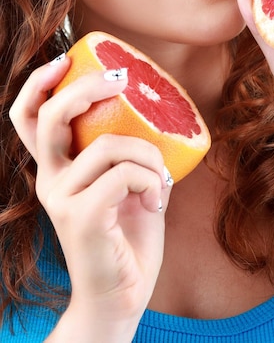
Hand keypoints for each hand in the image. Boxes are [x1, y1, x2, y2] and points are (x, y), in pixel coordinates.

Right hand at [9, 58, 172, 334]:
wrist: (121, 296)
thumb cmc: (126, 236)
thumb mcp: (126, 186)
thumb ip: (128, 155)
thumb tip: (155, 117)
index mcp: (57, 168)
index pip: (29, 118)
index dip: (38, 84)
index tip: (67, 59)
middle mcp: (50, 180)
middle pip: (50, 118)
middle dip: (86, 88)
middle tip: (120, 80)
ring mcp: (61, 199)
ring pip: (107, 146)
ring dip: (148, 155)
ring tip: (161, 179)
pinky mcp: (80, 217)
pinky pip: (124, 175)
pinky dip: (151, 180)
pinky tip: (156, 200)